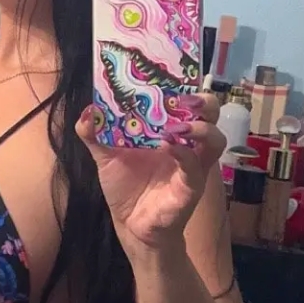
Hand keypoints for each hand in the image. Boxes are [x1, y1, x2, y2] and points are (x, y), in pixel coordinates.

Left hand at [76, 93, 223, 256]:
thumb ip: (94, 133)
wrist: (129, 225)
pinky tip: (169, 148)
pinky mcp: (191, 189)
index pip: (189, 101)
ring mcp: (193, 166)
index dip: (187, 86)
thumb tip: (87, 111)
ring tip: (177, 126)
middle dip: (203, 102)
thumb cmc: (125, 186)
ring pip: (216, 140)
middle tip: (182, 99)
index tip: (171, 77)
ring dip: (200, 128)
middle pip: (212, 114)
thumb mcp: (104, 155)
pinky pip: (196, 170)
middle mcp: (188, 144)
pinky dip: (185, 156)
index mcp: (170, 130)